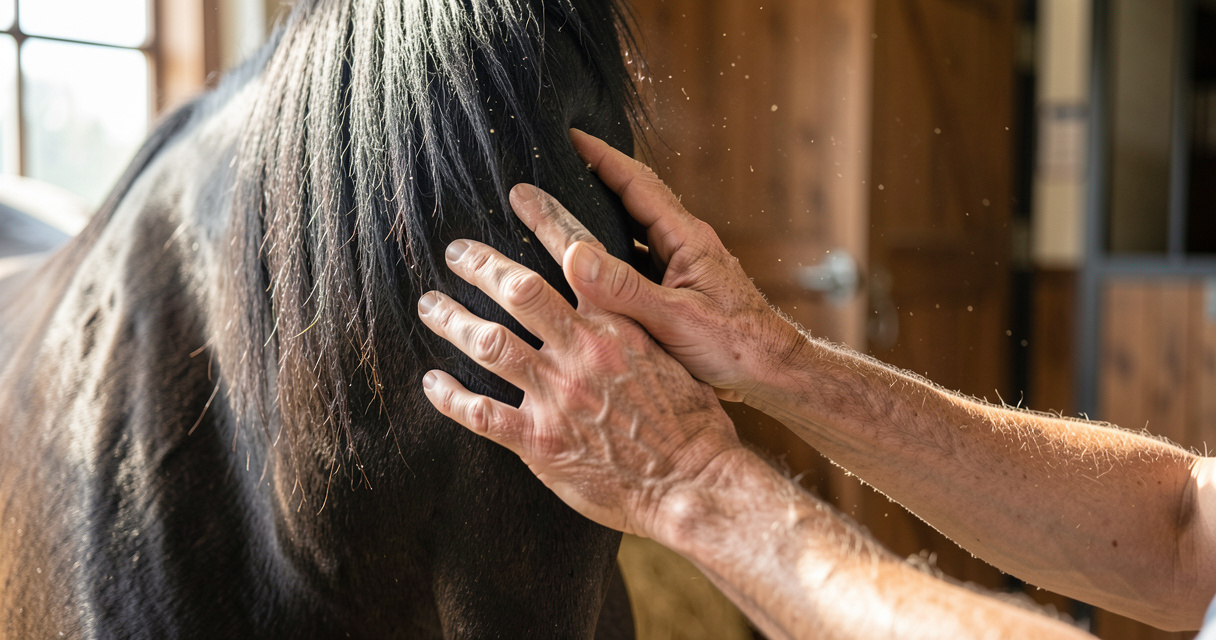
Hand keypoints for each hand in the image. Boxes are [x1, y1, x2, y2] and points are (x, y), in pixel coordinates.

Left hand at [417, 228, 743, 539]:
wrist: (694, 482)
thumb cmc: (693, 423)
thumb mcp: (670, 358)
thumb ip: (631, 328)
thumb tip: (610, 304)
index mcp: (617, 325)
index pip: (577, 256)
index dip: (545, 220)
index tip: (519, 196)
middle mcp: (582, 351)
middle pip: (518, 290)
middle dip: (480, 266)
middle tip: (455, 252)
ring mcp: (557, 395)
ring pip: (489, 343)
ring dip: (452, 320)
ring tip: (430, 306)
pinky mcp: (539, 441)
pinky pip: (480, 412)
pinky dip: (449, 395)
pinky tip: (432, 383)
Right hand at [553, 129, 803, 402]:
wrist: (772, 372)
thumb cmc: (735, 344)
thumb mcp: (675, 318)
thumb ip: (623, 289)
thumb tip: (575, 254)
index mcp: (686, 238)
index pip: (637, 182)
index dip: (600, 156)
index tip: (568, 135)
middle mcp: (685, 243)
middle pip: (633, 198)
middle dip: (595, 177)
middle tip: (557, 166)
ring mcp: (684, 265)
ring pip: (634, 230)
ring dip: (601, 218)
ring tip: (563, 210)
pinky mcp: (682, 288)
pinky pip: (639, 259)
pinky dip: (612, 254)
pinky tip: (590, 267)